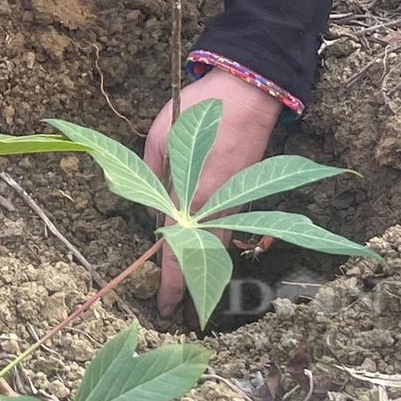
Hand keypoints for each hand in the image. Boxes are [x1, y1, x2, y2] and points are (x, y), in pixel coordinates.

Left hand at [143, 71, 280, 318]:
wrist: (248, 93)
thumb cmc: (198, 110)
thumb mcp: (158, 138)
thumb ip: (151, 177)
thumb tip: (154, 211)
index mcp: (193, 196)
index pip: (176, 251)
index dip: (170, 283)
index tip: (164, 307)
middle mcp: (219, 207)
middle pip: (204, 259)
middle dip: (189, 283)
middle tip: (173, 304)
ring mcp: (238, 202)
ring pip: (220, 246)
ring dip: (204, 263)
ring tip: (187, 276)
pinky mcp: (248, 192)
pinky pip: (231, 227)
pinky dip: (217, 240)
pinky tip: (204, 239)